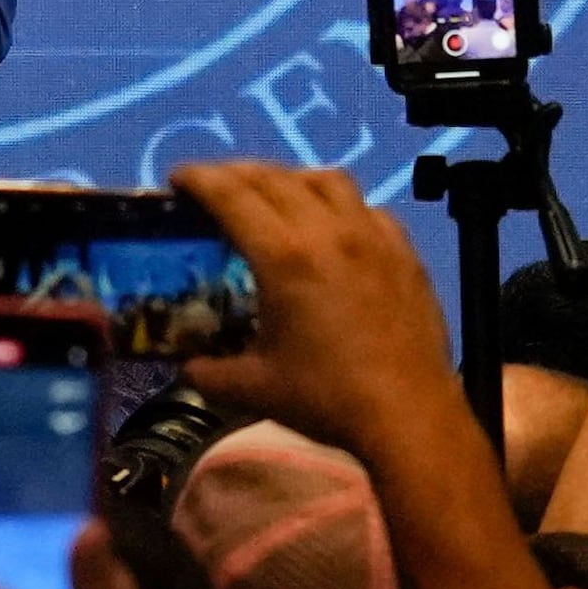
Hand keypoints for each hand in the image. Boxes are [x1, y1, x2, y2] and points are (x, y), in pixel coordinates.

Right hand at [171, 160, 464, 457]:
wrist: (409, 414)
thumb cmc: (327, 399)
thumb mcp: (253, 391)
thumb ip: (209, 374)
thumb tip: (188, 367)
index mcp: (284, 257)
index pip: (231, 196)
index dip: (199, 179)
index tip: (179, 178)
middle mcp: (328, 231)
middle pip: (274, 178)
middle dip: (236, 173)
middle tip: (215, 187)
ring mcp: (372, 236)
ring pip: (326, 180)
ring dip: (290, 178)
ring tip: (276, 195)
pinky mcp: (404, 252)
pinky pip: (367, 208)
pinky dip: (340, 205)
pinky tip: (335, 227)